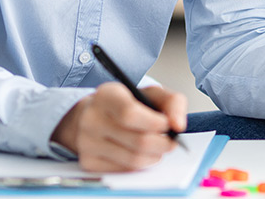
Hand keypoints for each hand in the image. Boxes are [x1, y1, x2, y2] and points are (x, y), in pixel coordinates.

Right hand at [52, 82, 187, 171]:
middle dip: (162, 144)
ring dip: (154, 156)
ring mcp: (87, 142)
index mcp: (107, 95)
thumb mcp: (149, 94)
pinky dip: (141, 164)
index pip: (130, 114)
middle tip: (170, 141)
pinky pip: (125, 169)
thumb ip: (172, 102)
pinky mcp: (88, 161)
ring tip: (157, 147)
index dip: (155, 123)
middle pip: (137, 141)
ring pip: (134, 159)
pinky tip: (141, 153)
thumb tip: (178, 125)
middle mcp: (92, 118)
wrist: (92, 116)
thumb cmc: (126, 104)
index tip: (168, 125)